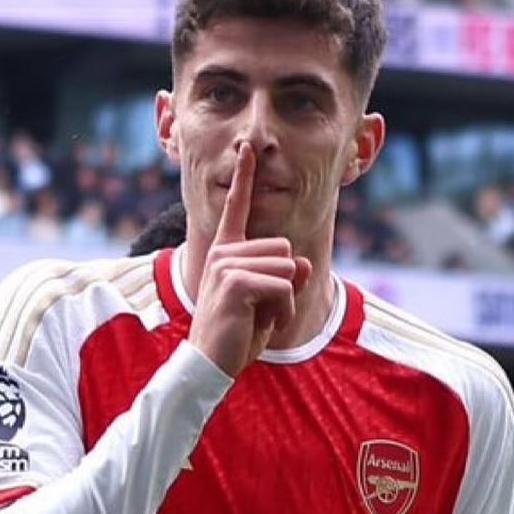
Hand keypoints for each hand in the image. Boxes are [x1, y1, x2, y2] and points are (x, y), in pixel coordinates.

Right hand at [189, 143, 311, 376]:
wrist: (210, 364)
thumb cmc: (237, 336)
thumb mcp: (269, 305)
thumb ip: (286, 280)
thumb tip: (302, 262)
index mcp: (226, 252)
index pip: (236, 208)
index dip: (243, 177)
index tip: (246, 148)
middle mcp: (223, 252)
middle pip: (284, 249)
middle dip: (286, 285)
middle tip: (263, 311)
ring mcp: (227, 264)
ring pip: (287, 268)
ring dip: (286, 300)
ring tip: (262, 319)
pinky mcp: (236, 281)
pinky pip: (283, 287)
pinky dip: (284, 310)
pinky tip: (266, 325)